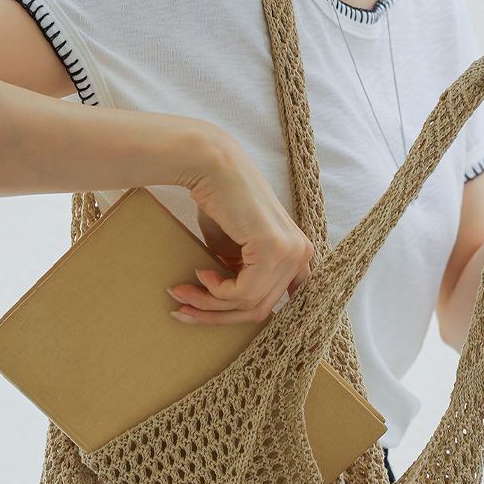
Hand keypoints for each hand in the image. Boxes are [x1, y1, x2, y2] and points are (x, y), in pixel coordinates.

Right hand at [167, 128, 313, 325]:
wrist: (210, 166)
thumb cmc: (218, 203)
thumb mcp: (236, 251)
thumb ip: (243, 277)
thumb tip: (233, 311)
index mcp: (297, 254)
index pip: (271, 303)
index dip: (236, 317)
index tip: (201, 317)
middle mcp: (301, 254)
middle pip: (259, 310)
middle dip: (216, 315)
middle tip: (183, 309)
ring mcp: (291, 252)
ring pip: (248, 305)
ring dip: (209, 304)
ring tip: (182, 292)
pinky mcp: (274, 250)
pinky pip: (243, 293)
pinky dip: (216, 290)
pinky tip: (200, 272)